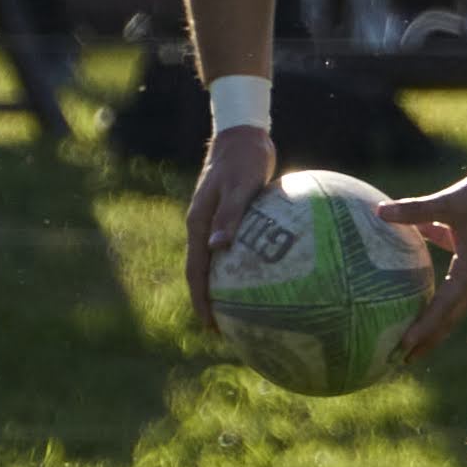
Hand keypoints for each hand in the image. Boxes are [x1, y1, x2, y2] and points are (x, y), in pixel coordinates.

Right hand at [183, 126, 278, 333]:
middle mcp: (204, 227)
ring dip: (227, 289)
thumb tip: (217, 248)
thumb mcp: (240, 185)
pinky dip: (246, 267)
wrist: (244, 134)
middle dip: (211, 304)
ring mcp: (216, 224)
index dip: (201, 300)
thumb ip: (230, 215)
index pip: (196, 271)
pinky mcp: (233, 218)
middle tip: (226, 332)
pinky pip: (237, 249)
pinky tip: (270, 279)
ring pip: (218, 264)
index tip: (211, 325)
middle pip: (203, 274)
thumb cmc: (244, 157)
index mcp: (199, 223)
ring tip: (245, 314)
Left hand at [379, 168, 466, 362]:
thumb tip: (380, 213)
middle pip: (448, 319)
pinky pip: (451, 285)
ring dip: (431, 323)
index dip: (423, 328)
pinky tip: (413, 286)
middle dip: (427, 340)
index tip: (404, 345)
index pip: (442, 308)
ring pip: (450, 305)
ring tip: (409, 338)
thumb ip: (416, 210)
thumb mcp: (450, 202)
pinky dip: (435, 295)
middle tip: (401, 359)